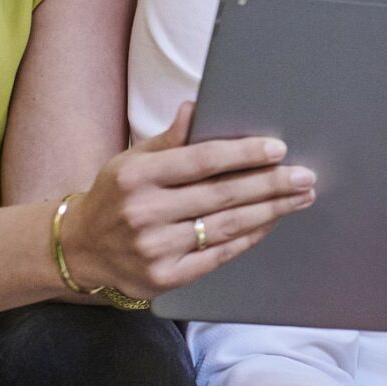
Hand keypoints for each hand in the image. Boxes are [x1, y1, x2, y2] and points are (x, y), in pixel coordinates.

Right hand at [61, 103, 314, 299]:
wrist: (81, 249)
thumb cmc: (115, 197)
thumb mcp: (130, 160)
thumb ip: (168, 139)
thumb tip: (196, 108)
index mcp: (137, 176)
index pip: (201, 160)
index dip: (243, 154)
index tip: (277, 148)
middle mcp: (145, 212)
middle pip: (222, 195)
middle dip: (270, 184)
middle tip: (305, 176)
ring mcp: (155, 248)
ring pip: (226, 226)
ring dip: (269, 211)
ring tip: (299, 198)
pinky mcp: (165, 278)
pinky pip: (218, 256)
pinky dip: (248, 238)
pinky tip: (270, 224)